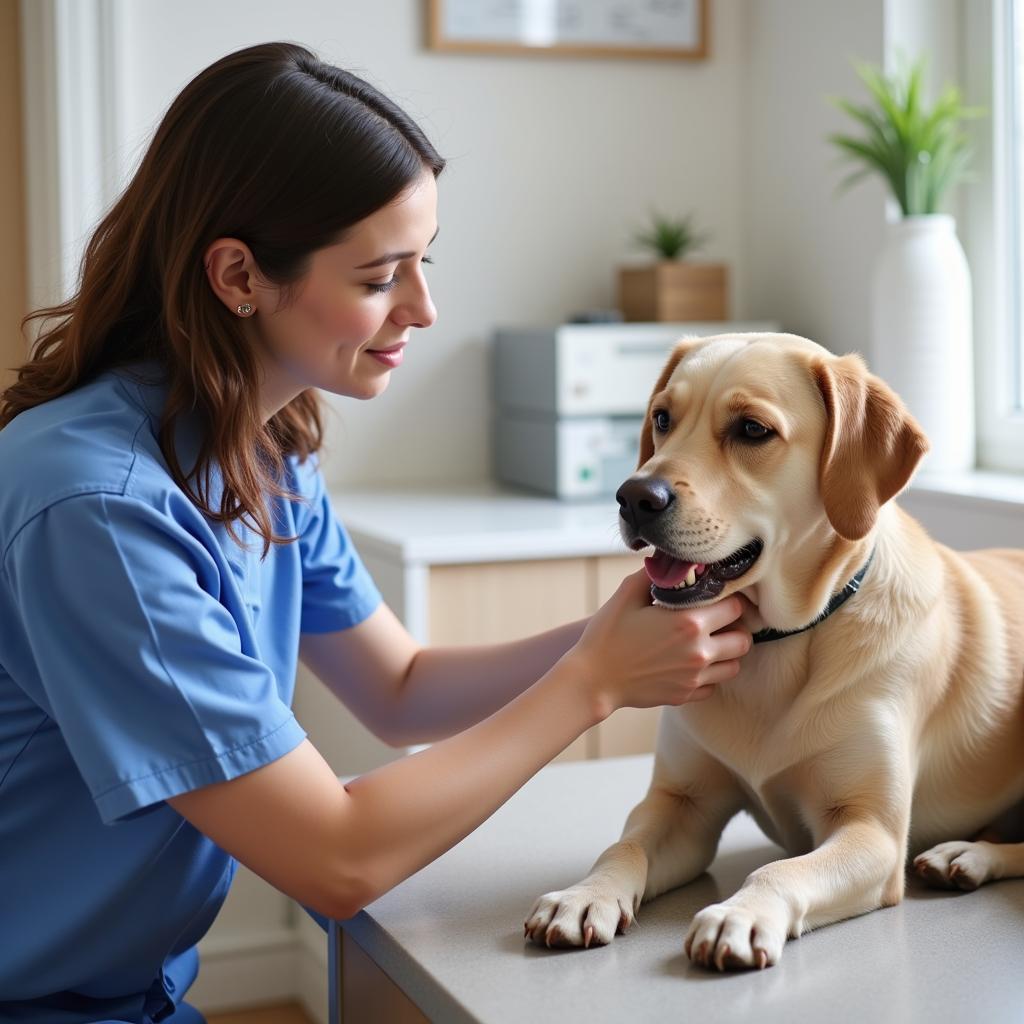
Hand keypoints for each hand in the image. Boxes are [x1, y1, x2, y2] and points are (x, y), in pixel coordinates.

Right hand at [564, 568, 751, 719]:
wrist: (592, 679)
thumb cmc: (607, 634)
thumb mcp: (627, 594)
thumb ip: (655, 574)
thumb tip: (672, 561)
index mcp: (689, 622)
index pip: (735, 607)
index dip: (728, 599)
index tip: (716, 598)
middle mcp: (699, 651)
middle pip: (744, 639)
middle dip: (734, 627)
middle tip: (716, 621)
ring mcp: (694, 677)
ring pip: (735, 665)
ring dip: (726, 653)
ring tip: (707, 643)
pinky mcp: (687, 695)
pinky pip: (715, 685)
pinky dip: (709, 674)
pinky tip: (691, 663)